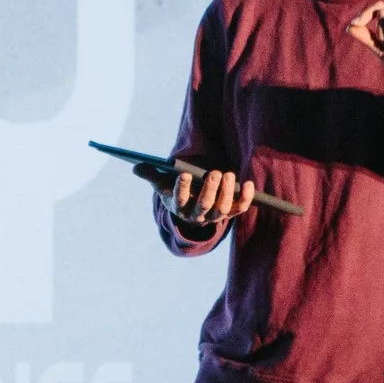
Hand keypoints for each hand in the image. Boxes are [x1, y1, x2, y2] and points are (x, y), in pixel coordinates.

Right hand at [140, 162, 256, 231]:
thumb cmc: (177, 190)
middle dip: (210, 189)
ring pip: (223, 208)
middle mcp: (199, 215)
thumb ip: (151, 175)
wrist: (194, 207)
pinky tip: (248, 183)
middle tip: (215, 172)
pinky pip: (240, 207)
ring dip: (227, 192)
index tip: (184, 174)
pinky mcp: (231, 212)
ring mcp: (216, 215)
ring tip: (228, 174)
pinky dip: (246, 198)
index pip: (180, 201)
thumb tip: (135, 167)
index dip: (182, 189)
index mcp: (181, 208)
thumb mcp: (163, 184)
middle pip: (205, 206)